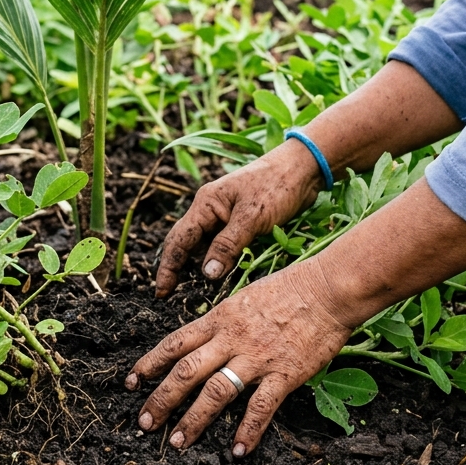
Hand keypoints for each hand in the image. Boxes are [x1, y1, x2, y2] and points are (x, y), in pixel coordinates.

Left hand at [132, 178, 465, 455]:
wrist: (327, 290)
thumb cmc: (287, 291)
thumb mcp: (242, 299)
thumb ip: (220, 323)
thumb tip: (200, 343)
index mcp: (219, 318)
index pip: (174, 343)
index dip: (150, 364)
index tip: (131, 383)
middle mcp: (231, 339)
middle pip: (186, 371)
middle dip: (161, 398)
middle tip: (144, 423)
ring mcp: (257, 357)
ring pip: (215, 391)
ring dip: (194, 419)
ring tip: (177, 441)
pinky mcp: (284, 373)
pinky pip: (261, 407)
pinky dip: (248, 431)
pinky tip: (238, 451)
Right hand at [155, 139, 321, 296]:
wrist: (303, 169)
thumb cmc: (276, 186)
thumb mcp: (251, 217)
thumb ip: (228, 245)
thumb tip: (206, 274)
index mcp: (206, 204)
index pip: (179, 240)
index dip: (168, 266)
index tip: (161, 292)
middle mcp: (211, 211)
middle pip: (186, 243)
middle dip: (176, 268)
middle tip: (168, 295)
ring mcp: (225, 217)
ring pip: (205, 246)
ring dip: (201, 266)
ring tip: (193, 292)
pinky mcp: (241, 224)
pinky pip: (223, 246)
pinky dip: (220, 261)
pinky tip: (221, 276)